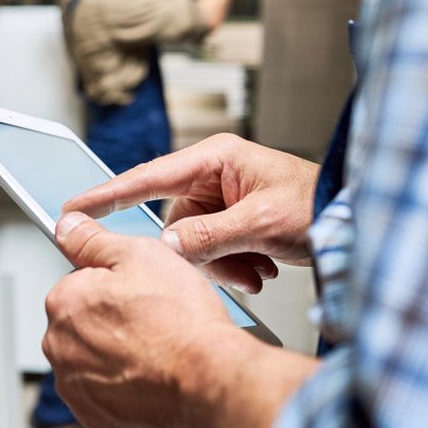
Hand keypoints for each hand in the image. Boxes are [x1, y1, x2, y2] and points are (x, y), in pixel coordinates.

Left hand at [43, 211, 281, 427]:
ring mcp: (74, 384)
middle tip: (152, 316)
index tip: (140, 290)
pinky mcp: (93, 414)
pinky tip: (149, 371)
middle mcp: (59, 345)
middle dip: (111, 315)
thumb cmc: (182, 322)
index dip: (115, 280)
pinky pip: (101, 388)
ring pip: (92, 353)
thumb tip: (67, 225)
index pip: (79, 279)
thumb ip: (93, 239)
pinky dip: (121, 380)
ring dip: (116, 348)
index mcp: (64, 300)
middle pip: (83, 318)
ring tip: (155, 344)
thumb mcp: (140, 254)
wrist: (209, 382)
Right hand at [62, 133, 319, 291]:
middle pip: (175, 221)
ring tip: (257, 268)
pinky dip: (233, 265)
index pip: (147, 177)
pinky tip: (260, 268)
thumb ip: (209, 237)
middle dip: (201, 252)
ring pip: (194, 242)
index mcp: (216, 158)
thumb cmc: (318, 203)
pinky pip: (212, 248)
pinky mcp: (234, 220)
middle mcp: (215, 175)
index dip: (107, 194)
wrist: (352, 220)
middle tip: (234, 266)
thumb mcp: (261, 223)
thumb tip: (166, 250)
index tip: (75, 207)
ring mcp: (224, 198)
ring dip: (223, 263)